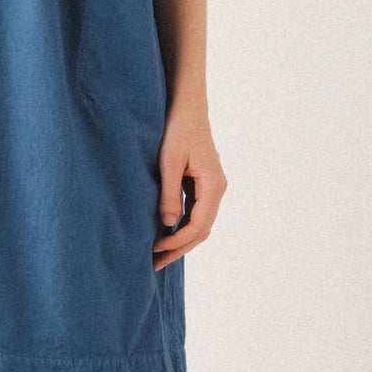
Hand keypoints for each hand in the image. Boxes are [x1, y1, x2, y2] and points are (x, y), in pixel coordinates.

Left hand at [153, 102, 225, 269]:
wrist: (187, 106)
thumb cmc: (178, 129)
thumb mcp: (169, 162)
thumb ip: (169, 194)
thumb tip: (167, 225)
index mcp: (213, 185)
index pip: (198, 225)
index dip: (177, 241)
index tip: (155, 250)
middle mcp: (217, 189)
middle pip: (202, 230)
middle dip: (179, 248)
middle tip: (154, 264)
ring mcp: (212, 187)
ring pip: (200, 224)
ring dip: (181, 240)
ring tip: (158, 255)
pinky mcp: (203, 183)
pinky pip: (195, 213)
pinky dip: (182, 226)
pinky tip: (164, 233)